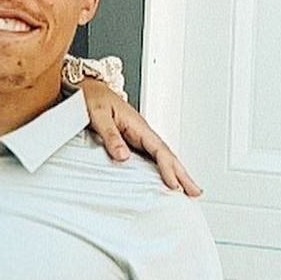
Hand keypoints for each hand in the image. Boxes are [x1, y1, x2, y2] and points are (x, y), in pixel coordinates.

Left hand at [77, 79, 201, 196]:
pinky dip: (162, 168)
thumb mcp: (98, 114)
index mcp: (137, 125)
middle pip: (167, 155)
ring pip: (162, 157)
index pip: (159, 149)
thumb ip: (110, 135)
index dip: (168, 168)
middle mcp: (141, 131)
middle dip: (182, 174)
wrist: (86, 87)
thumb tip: (123, 156)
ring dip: (176, 172)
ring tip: (187, 190)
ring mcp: (138, 136)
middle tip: (195, 192)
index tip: (174, 184)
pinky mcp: (132, 140)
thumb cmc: (92, 97)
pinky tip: (165, 178)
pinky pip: (152, 156)